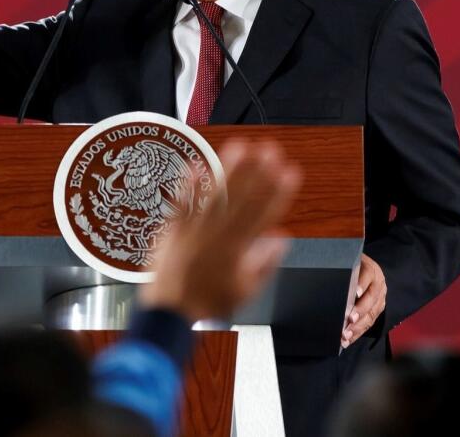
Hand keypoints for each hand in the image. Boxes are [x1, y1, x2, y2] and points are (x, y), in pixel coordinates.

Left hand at [139, 141, 300, 321]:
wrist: (169, 313)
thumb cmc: (206, 303)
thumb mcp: (245, 291)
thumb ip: (265, 264)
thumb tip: (282, 239)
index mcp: (236, 251)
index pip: (263, 215)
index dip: (279, 192)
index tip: (290, 173)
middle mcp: (216, 237)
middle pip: (241, 199)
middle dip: (258, 173)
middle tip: (271, 151)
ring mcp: (193, 231)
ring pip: (214, 196)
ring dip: (228, 170)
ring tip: (241, 147)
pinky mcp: (171, 230)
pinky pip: (180, 203)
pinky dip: (188, 184)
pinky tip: (196, 164)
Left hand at [342, 253, 386, 347]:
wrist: (366, 270)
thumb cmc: (351, 267)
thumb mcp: (349, 264)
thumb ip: (341, 270)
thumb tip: (324, 278)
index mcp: (371, 270)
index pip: (367, 275)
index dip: (362, 284)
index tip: (356, 292)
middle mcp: (378, 284)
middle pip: (371, 298)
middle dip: (360, 310)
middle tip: (349, 319)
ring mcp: (380, 298)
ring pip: (371, 314)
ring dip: (358, 327)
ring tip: (345, 335)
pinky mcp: (377, 310)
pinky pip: (369, 323)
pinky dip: (357, 333)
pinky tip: (347, 340)